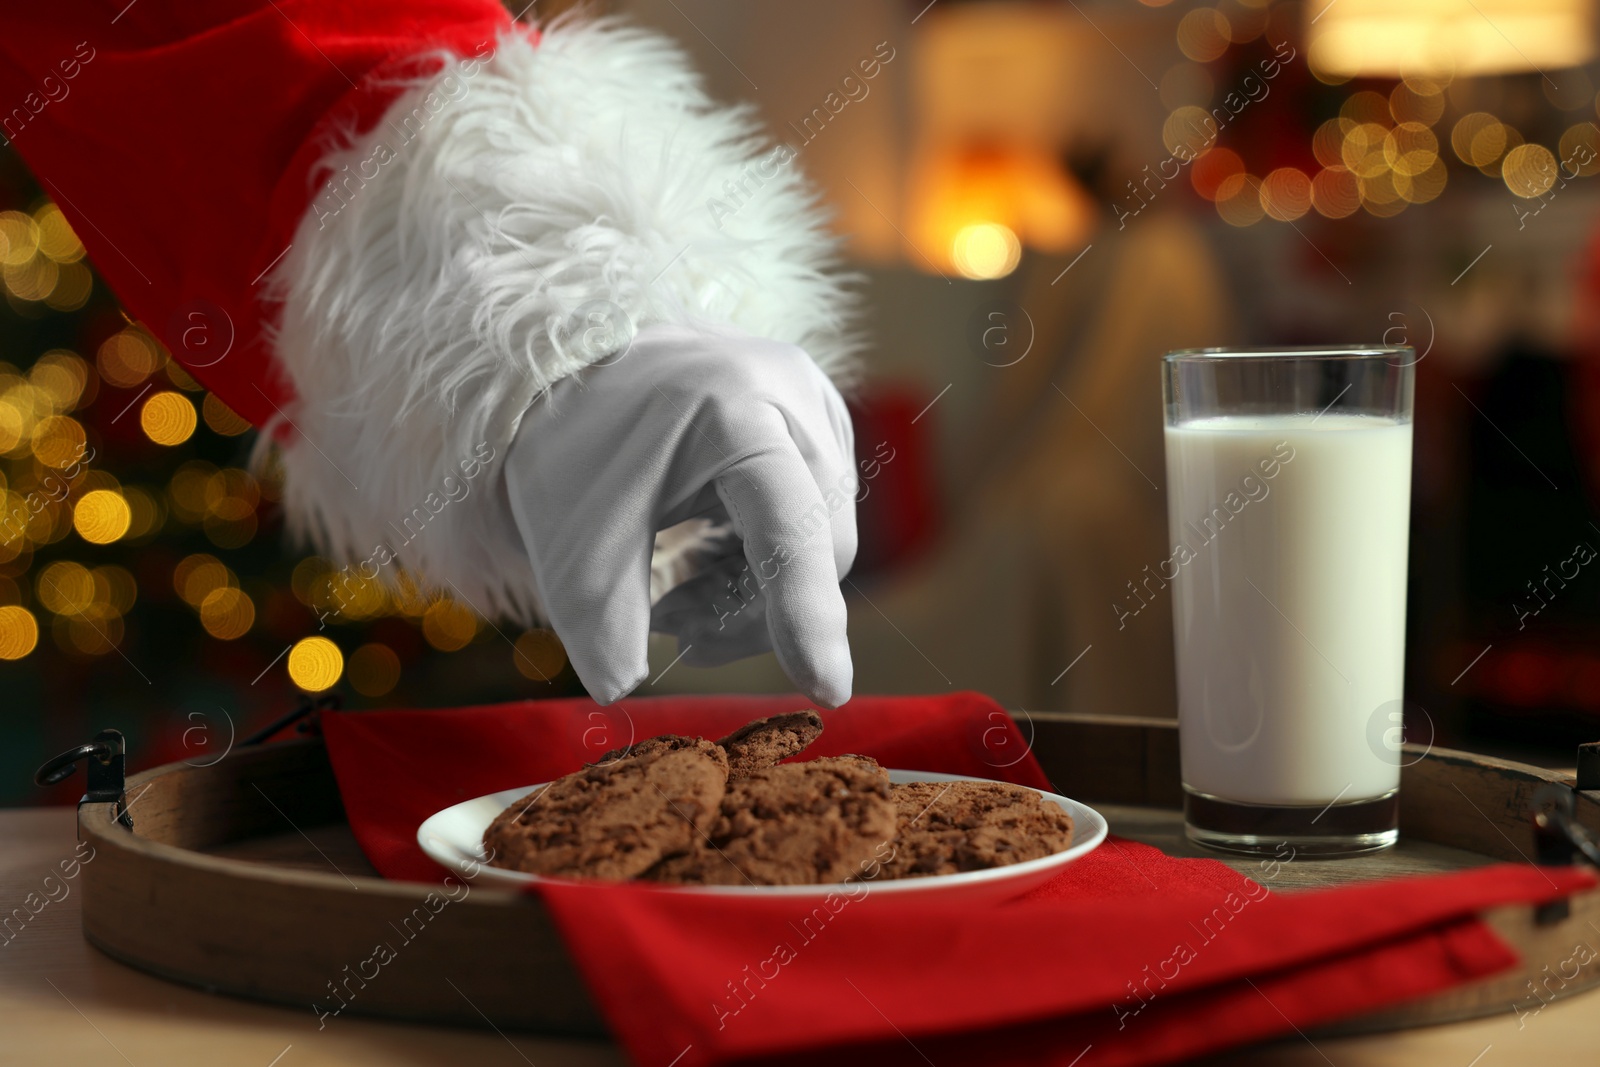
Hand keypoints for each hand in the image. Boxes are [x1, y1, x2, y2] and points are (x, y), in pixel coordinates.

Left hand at [505, 323, 856, 706]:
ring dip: (758, 590)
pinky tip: (705, 565)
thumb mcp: (572, 545)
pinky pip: (814, 513)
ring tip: (677, 600)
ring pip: (822, 537)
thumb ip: (603, 625)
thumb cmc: (571, 448)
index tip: (826, 691)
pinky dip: (765, 558)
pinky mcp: (814, 419)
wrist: (572, 366)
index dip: (806, 613)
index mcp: (734, 409)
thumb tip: (621, 691)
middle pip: (817, 545)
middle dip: (756, 611)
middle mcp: (792, 393)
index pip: (789, 526)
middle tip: (675, 628)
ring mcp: (812, 401)